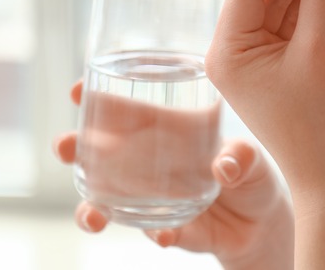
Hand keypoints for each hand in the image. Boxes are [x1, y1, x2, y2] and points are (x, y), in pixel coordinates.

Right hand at [54, 82, 292, 268]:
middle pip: (104, 153)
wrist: (261, 224)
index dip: (101, 99)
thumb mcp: (252, 158)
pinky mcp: (170, 229)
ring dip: (94, 206)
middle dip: (78, 148)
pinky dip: (157, 234)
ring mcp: (155, 198)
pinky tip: (164, 236)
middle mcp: (154, 164)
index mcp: (171, 132)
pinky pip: (155, 232)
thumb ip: (241, 158)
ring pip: (111, 200)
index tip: (78, 89)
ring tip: (91, 215)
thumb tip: (224, 167)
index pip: (130, 111)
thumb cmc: (253, 174)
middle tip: (63, 147)